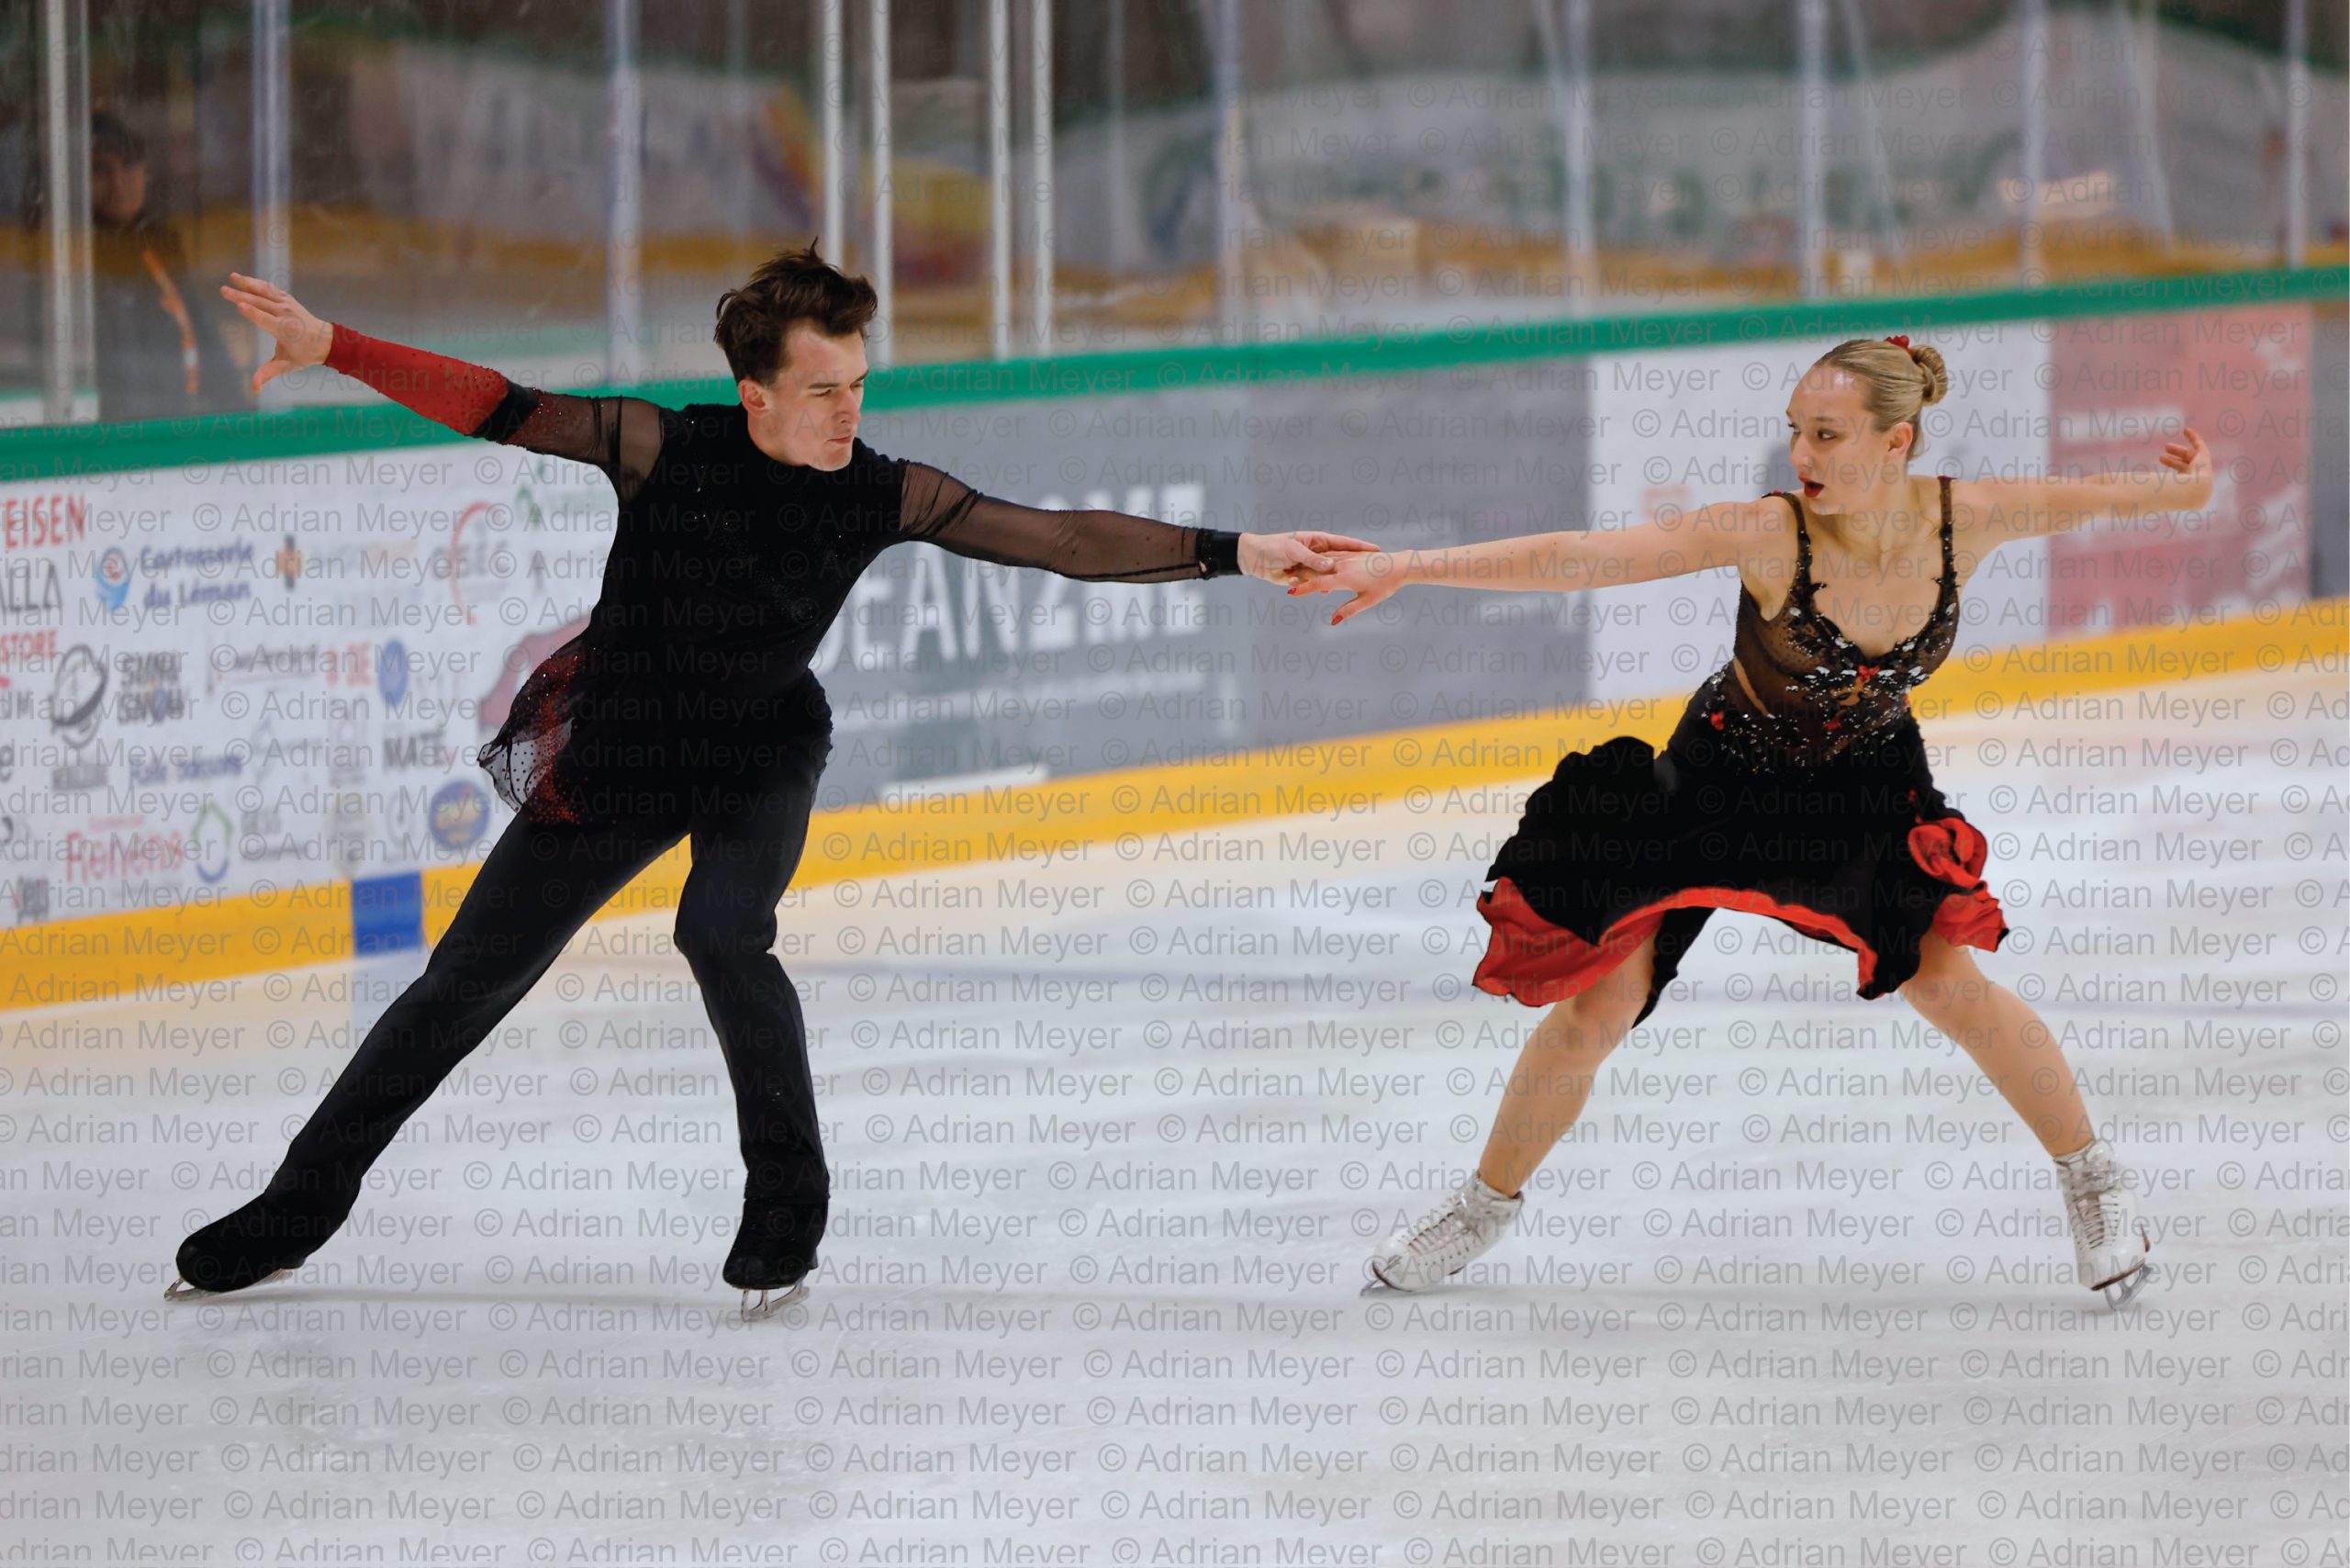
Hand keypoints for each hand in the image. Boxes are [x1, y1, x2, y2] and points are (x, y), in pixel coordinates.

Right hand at [220, 271, 331, 393]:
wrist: (325, 340)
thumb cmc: (304, 355)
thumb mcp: (287, 365)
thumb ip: (268, 373)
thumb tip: (254, 389)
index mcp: (284, 329)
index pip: (265, 319)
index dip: (252, 313)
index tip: (239, 305)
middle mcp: (285, 313)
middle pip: (259, 303)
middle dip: (241, 295)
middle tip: (223, 291)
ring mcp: (286, 304)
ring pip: (264, 291)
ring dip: (247, 283)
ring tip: (232, 277)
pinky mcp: (287, 298)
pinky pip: (269, 289)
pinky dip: (257, 283)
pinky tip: (243, 279)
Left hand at [1238, 530, 1380, 585]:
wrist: (1253, 558)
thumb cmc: (1272, 547)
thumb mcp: (1294, 551)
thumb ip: (1312, 559)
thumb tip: (1329, 566)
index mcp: (1318, 540)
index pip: (1344, 543)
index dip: (1360, 547)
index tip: (1376, 550)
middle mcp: (1317, 552)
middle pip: (1341, 559)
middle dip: (1355, 564)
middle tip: (1372, 569)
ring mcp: (1311, 565)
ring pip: (1329, 574)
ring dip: (1337, 579)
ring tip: (1355, 585)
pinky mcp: (1303, 576)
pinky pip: (1315, 583)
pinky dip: (1318, 588)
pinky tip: (1325, 594)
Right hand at [1285, 550, 1408, 624]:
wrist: (1400, 565)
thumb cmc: (1386, 585)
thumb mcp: (1367, 601)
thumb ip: (1348, 610)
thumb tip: (1332, 621)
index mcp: (1344, 578)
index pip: (1317, 584)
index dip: (1303, 589)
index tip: (1290, 593)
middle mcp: (1342, 565)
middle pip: (1315, 570)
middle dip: (1300, 576)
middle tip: (1286, 580)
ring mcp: (1346, 557)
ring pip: (1322, 561)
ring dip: (1309, 566)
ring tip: (1297, 572)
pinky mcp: (1351, 553)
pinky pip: (1333, 555)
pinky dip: (1322, 560)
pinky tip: (1318, 563)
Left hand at [2158, 426, 2211, 508]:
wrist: (2197, 488)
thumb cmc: (2179, 491)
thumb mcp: (2163, 490)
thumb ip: (2153, 489)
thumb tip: (2136, 493)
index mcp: (2187, 483)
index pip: (2178, 471)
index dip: (2171, 463)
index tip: (2161, 457)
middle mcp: (2195, 475)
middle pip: (2183, 464)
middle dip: (2173, 458)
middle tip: (2161, 455)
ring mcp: (2200, 465)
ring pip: (2188, 455)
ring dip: (2177, 450)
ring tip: (2165, 447)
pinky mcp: (2204, 456)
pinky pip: (2199, 444)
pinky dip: (2193, 436)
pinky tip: (2186, 430)